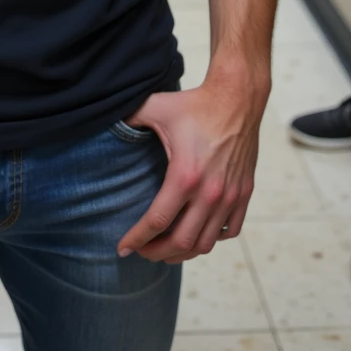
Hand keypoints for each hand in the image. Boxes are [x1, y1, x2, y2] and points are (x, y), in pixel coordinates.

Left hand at [116, 77, 261, 262]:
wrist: (237, 97)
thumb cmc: (196, 104)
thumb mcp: (156, 107)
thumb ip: (130, 118)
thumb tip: (106, 120)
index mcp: (185, 175)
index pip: (157, 222)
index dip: (136, 239)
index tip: (122, 248)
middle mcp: (210, 193)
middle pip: (181, 242)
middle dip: (157, 253)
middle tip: (142, 251)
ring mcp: (230, 196)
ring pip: (206, 243)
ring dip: (184, 252)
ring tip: (167, 248)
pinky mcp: (244, 193)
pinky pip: (230, 230)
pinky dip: (213, 239)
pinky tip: (198, 233)